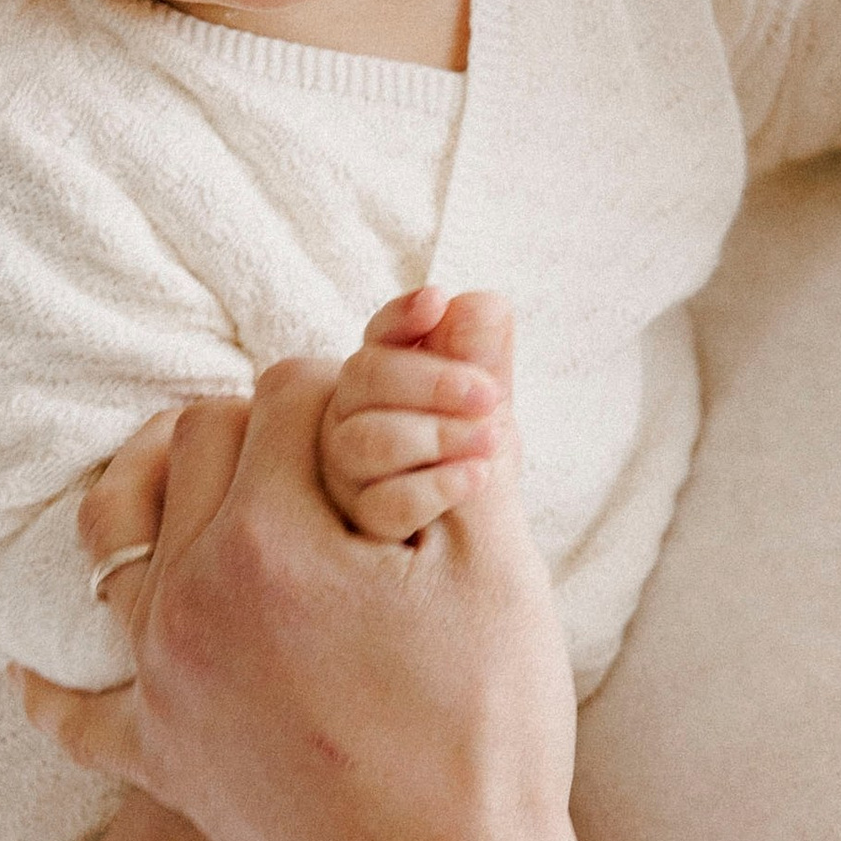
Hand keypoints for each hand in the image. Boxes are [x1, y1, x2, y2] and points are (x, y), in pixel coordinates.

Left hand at [17, 329, 591, 840]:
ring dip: (165, 496)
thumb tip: (467, 296)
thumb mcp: (498, 561)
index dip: (363, 387)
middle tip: (350, 467)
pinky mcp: (158, 760)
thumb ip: (472, 414)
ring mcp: (161, 682)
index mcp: (271, 540)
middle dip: (273, 430)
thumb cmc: (492, 735)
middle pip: (200, 437)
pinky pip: (73, 706)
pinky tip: (45, 653)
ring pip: (120, 531)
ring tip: (231, 506)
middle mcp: (189, 598)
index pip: (291, 387)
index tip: (416, 427)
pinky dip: (57, 674)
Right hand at [317, 287, 509, 540]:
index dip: (401, 317)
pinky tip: (478, 475)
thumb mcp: (487, 401)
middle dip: (431, 379)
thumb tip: (481, 302)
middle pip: (363, 378)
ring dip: (437, 434)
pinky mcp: (363, 528)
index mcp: (379, 380)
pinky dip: (436, 485)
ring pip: (366, 441)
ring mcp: (349, 474)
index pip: (379, 337)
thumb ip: (481, 355)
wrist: (474, 539)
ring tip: (492, 437)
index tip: (436, 301)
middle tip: (489, 392)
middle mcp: (350, 418)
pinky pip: (384, 504)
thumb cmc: (473, 453)